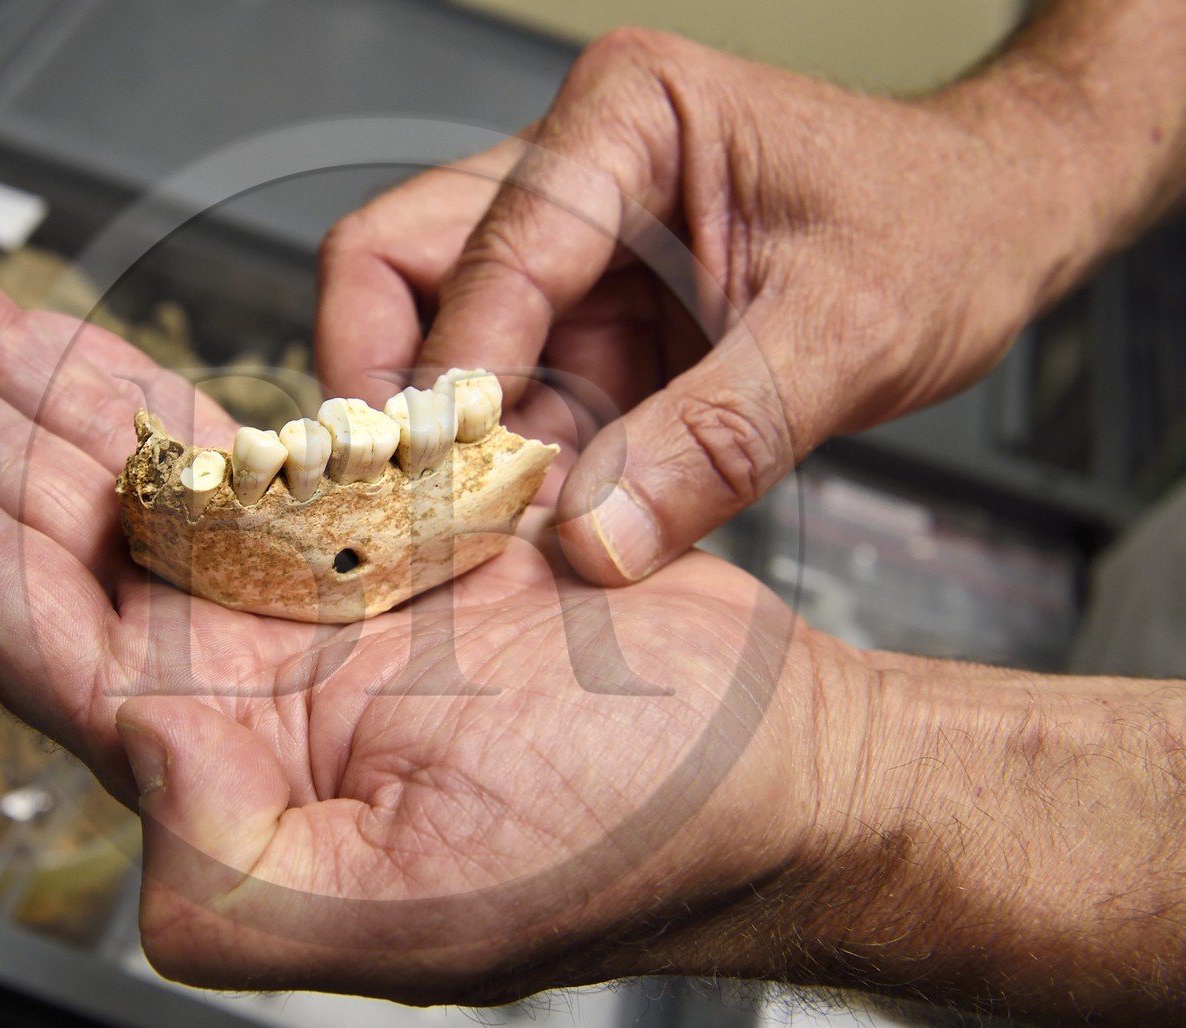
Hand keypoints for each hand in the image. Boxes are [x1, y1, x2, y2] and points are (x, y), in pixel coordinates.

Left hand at [0, 231, 843, 1002]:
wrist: (760, 768)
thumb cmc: (626, 852)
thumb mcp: (416, 908)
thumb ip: (242, 873)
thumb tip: (128, 758)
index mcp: (213, 752)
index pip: (3, 609)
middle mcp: (229, 663)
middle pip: (22, 505)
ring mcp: (293, 585)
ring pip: (109, 448)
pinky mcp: (370, 523)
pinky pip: (225, 426)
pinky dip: (139, 373)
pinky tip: (61, 334)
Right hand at [316, 28, 1096, 585]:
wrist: (994, 226)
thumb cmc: (941, 224)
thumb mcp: (848, 334)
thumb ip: (719, 438)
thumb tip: (596, 540)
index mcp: (627, 119)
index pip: (479, 249)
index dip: (444, 378)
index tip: (441, 491)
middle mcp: (576, 171)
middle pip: (401, 272)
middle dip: (399, 399)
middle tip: (415, 507)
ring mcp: (574, 252)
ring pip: (442, 347)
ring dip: (458, 450)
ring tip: (482, 541)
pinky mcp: (591, 323)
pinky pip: (514, 401)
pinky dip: (514, 470)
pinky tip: (537, 529)